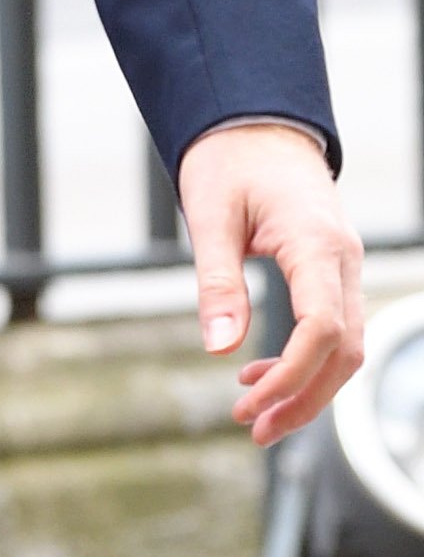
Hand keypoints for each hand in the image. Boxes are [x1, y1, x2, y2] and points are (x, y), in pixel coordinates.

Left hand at [180, 122, 361, 445]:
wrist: (257, 126)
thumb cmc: (229, 163)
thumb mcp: (209, 217)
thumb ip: (217, 282)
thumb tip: (219, 349)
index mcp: (315, 243)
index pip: (321, 327)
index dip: (290, 375)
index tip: (246, 404)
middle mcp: (343, 259)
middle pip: (345, 348)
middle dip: (304, 398)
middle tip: (252, 430)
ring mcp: (345, 266)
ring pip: (346, 345)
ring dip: (307, 388)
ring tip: (255, 418)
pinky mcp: (334, 272)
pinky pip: (334, 328)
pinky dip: (306, 362)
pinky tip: (259, 375)